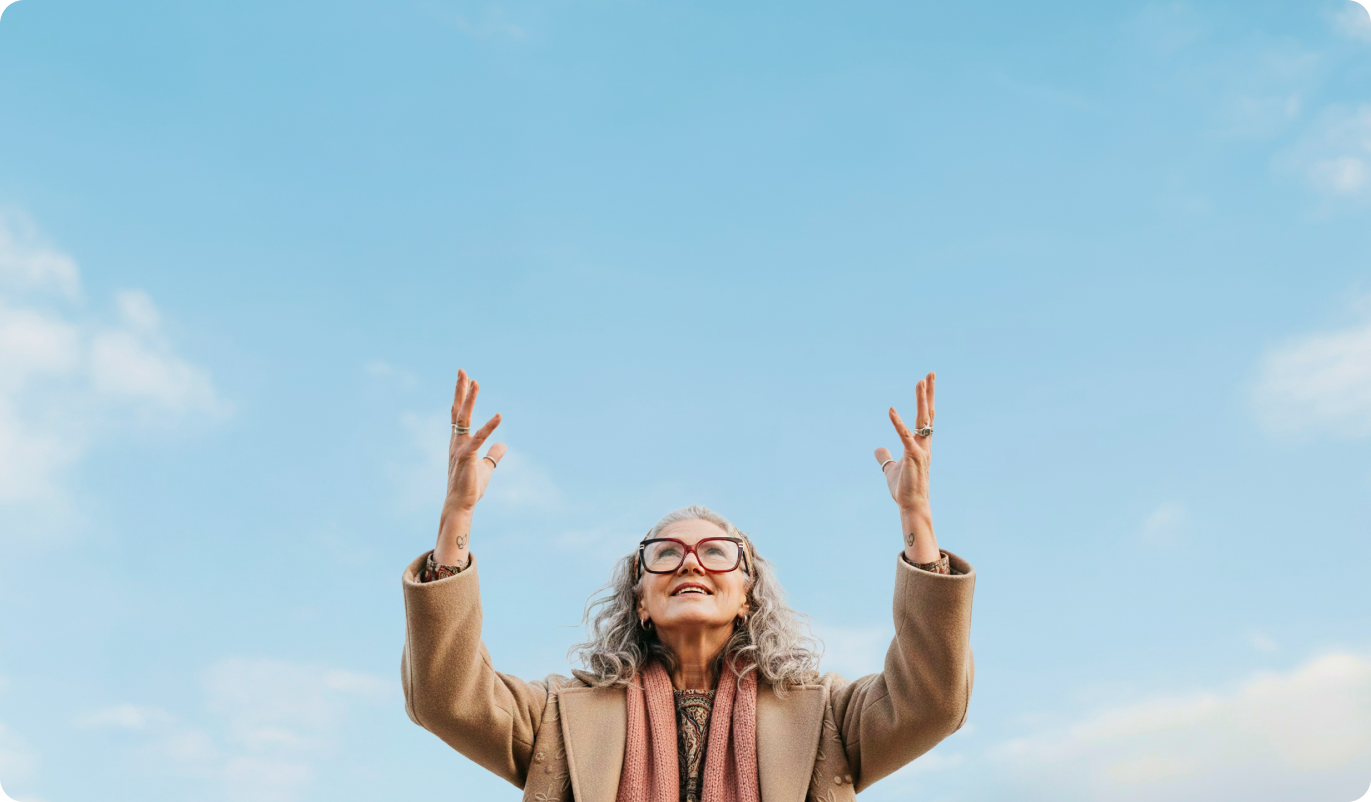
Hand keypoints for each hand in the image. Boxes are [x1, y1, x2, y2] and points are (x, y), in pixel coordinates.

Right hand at [434, 370, 504, 564]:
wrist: (461, 505)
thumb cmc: (471, 487)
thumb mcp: (486, 467)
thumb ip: (493, 454)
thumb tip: (504, 446)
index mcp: (459, 442)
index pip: (459, 415)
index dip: (461, 396)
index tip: (465, 379)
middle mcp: (456, 442)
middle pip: (458, 411)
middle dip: (460, 390)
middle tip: (462, 370)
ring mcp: (459, 448)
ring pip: (463, 419)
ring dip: (469, 399)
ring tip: (475, 381)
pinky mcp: (466, 458)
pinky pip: (478, 439)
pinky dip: (489, 427)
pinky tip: (499, 415)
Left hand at [874, 372, 934, 511]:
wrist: (912, 504)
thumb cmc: (905, 488)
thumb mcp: (891, 469)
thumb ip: (885, 457)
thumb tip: (878, 448)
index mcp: (921, 444)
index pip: (926, 417)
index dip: (927, 399)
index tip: (927, 382)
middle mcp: (925, 443)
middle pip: (928, 413)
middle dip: (929, 393)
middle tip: (931, 373)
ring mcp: (921, 449)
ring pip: (923, 420)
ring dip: (921, 400)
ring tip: (921, 381)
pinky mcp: (912, 456)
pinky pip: (904, 436)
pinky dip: (897, 423)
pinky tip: (890, 410)